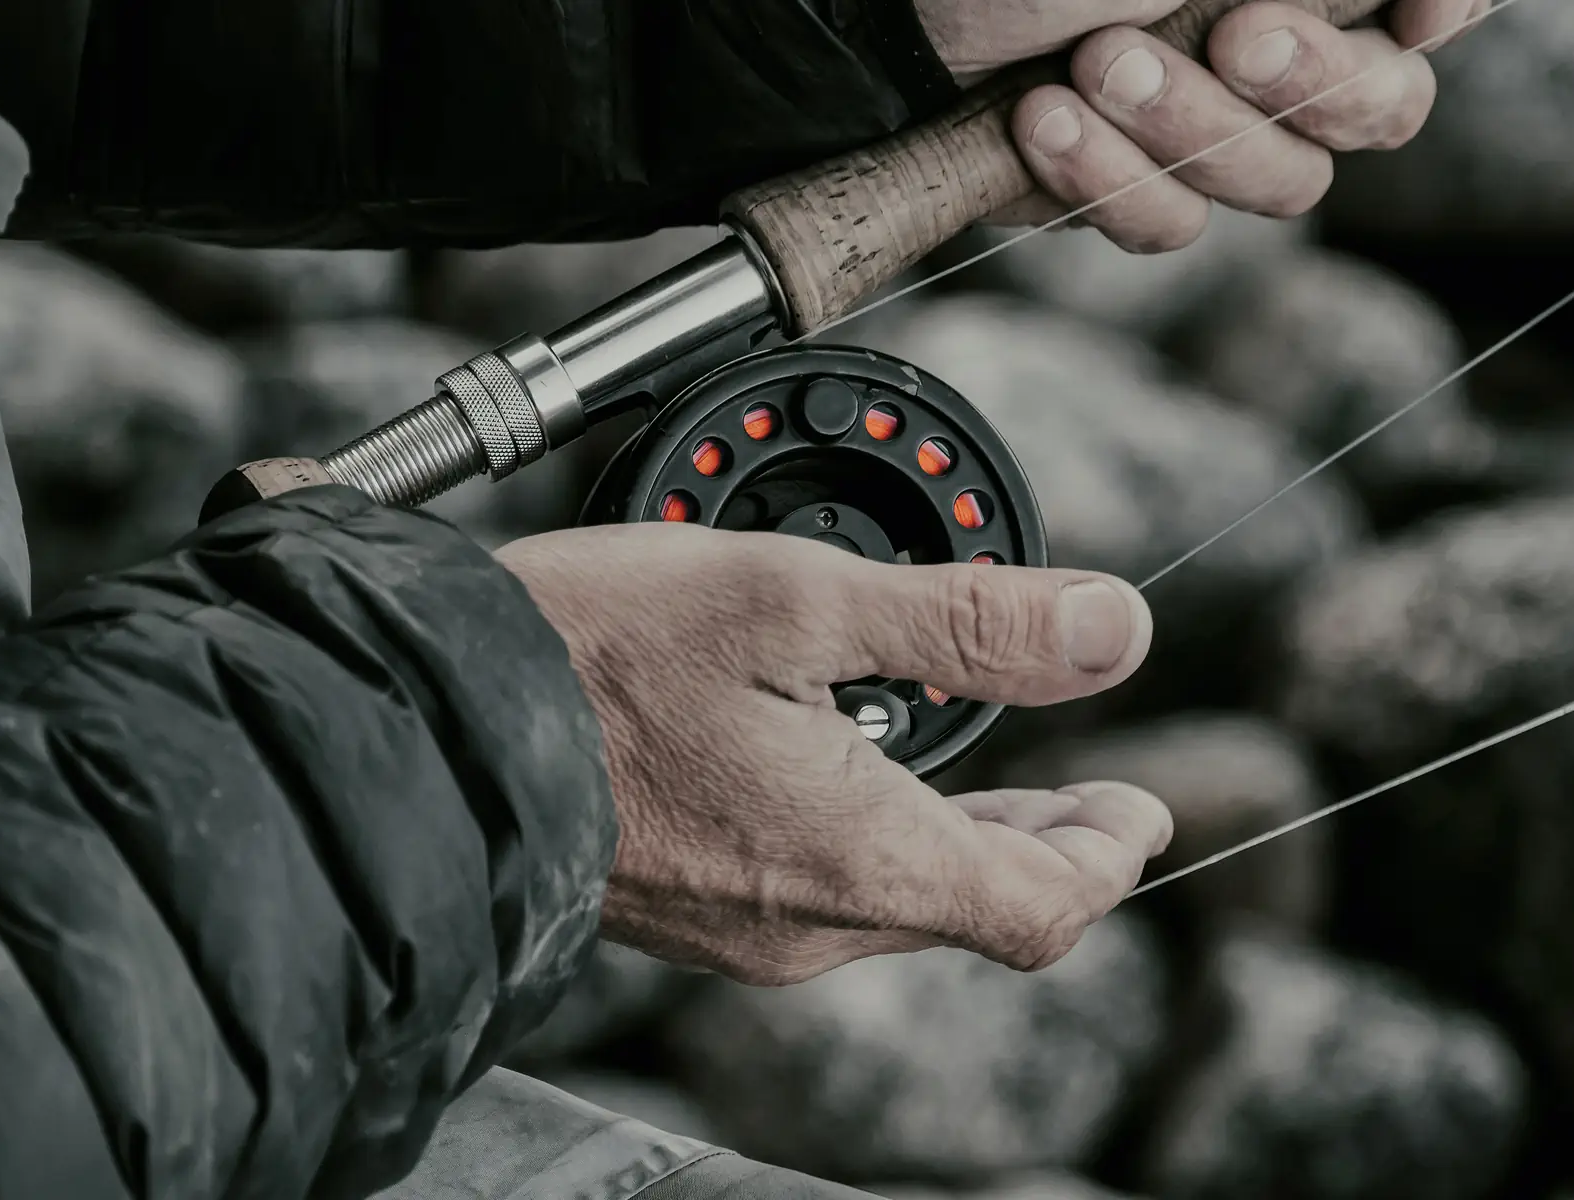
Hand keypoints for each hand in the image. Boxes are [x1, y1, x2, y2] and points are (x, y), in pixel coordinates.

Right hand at [495, 523, 1172, 985]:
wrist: (430, 722)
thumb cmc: (595, 656)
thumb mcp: (801, 600)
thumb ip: (968, 622)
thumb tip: (1109, 629)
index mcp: (860, 857)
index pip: (1046, 904)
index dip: (1111, 854)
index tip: (1143, 811)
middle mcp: (812, 923)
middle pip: (980, 907)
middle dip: (1052, 850)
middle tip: (1099, 805)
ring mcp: (747, 931)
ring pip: (904, 901)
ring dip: (970, 844)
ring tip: (1005, 788)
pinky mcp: (696, 912)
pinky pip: (825, 896)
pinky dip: (883, 844)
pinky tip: (872, 782)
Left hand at [915, 0, 1491, 250]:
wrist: (865, 25)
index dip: (1453, 4)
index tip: (1418, 9)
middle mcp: (1268, 34)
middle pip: (1384, 104)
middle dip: (1312, 81)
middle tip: (1234, 34)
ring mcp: (1203, 120)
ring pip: (1280, 183)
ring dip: (1189, 131)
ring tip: (1089, 69)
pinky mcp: (1131, 186)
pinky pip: (1174, 227)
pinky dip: (1112, 185)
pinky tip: (1042, 127)